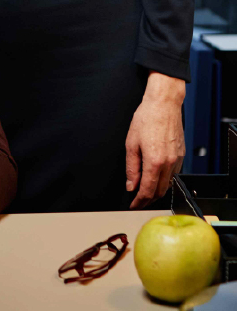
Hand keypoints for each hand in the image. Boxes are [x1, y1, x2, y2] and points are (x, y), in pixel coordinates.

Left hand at [125, 71, 185, 208]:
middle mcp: (168, 164)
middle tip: (138, 201)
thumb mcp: (131, 143)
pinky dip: (164, 180)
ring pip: (168, 184)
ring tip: (145, 192)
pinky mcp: (181, 156)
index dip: (139, 201)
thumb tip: (130, 185)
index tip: (133, 205)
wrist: (163, 105)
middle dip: (148, 199)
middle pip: (159, 191)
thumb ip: (131, 167)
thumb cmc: (146, 119)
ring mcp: (177, 160)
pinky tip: (156, 178)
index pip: (147, 190)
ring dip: (157, 191)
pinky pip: (173, 174)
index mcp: (154, 161)